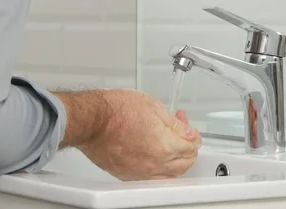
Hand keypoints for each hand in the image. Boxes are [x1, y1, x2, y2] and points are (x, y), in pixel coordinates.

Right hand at [57, 89, 201, 180]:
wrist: (92, 120)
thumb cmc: (117, 110)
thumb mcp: (154, 107)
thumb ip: (175, 124)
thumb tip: (187, 132)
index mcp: (164, 146)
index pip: (191, 147)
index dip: (193, 134)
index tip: (189, 128)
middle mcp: (154, 164)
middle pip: (184, 164)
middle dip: (188, 148)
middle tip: (183, 134)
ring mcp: (140, 173)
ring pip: (170, 175)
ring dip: (177, 161)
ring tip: (172, 145)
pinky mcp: (127, 175)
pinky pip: (152, 178)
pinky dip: (160, 169)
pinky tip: (157, 156)